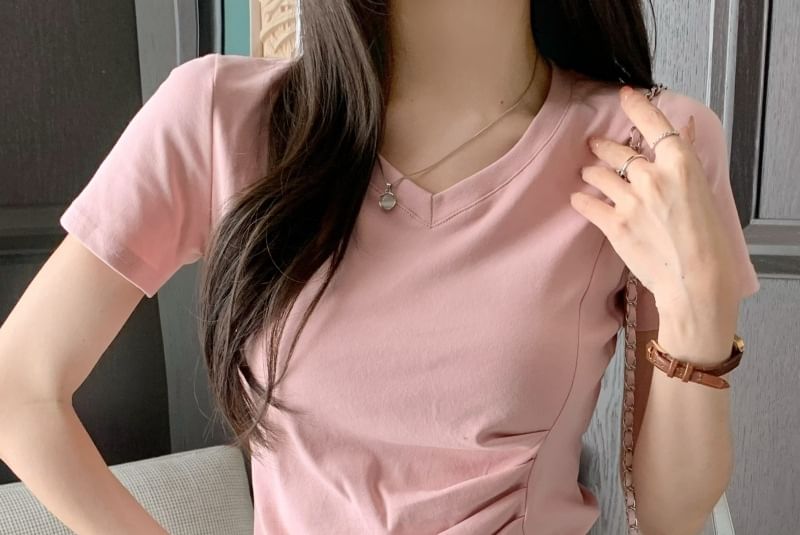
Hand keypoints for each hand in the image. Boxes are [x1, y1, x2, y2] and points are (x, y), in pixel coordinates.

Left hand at [569, 85, 739, 329]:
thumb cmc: (708, 240)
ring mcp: (629, 200)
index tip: (624, 95)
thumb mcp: (704, 192)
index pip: (655, 124)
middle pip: (618, 151)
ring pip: (598, 174)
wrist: (696, 281)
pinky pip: (586, 203)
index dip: (637, 106)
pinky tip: (579, 199)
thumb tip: (682, 130)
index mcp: (681, 165)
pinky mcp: (613, 224)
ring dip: (591, 173)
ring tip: (587, 174)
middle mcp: (652, 177)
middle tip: (596, 146)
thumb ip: (686, 159)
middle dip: (603, 147)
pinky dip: (581, 199)